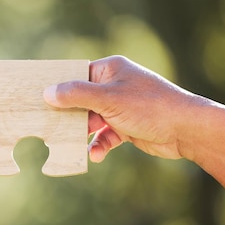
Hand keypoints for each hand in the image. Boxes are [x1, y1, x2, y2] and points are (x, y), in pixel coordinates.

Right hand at [44, 55, 205, 162]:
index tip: (37, 98)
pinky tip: (95, 155)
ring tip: (68, 145)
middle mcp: (114, 86)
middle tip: (46, 126)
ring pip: (91, 120)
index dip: (58, 86)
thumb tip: (47, 92)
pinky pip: (105, 135)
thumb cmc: (149, 106)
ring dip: (83, 134)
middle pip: (80, 100)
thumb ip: (76, 95)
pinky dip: (99, 145)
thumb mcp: (108, 99)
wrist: (187, 130)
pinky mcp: (127, 126)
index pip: (76, 75)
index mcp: (110, 69)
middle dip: (67, 116)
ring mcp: (120, 107)